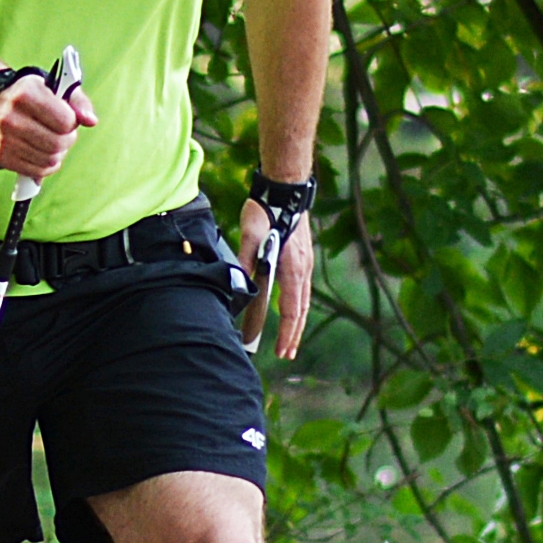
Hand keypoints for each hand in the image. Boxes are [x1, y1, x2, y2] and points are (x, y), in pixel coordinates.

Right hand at [0, 69, 91, 180]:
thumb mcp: (54, 87)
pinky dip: (46, 166)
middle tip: (62, 133)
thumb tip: (90, 120)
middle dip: (67, 140)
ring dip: (57, 154)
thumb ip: (78, 102)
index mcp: (26, 94)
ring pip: (49, 160)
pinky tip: (42, 152)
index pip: (65, 121)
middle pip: (57, 144)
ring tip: (51, 141)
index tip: (66, 117)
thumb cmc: (30, 95)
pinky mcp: (2, 157)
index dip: (72, 121)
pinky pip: (37, 172)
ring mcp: (4, 139)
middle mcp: (11, 117)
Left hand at [238, 204, 314, 357]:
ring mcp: (305, 263)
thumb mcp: (250, 235)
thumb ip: (244, 261)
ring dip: (296, 322)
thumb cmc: (266, 211)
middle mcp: (303, 269)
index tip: (280, 351)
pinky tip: (289, 308)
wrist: (285, 187)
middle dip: (293, 334)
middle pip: (301, 310)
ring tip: (289, 338)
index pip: (292, 310)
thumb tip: (237, 286)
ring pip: (303, 300)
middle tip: (285, 354)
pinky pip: (301, 289)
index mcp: (292, 268)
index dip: (286, 333)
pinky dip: (297, 305)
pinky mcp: (303, 256)